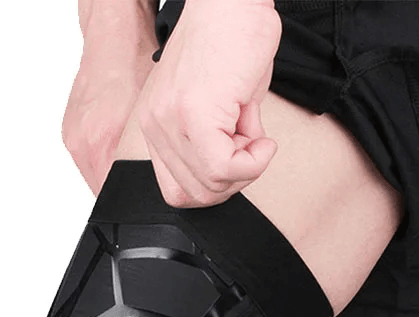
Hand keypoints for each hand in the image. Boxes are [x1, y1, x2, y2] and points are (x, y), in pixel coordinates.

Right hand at [62, 3, 159, 194]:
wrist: (114, 38)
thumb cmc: (137, 67)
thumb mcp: (156, 120)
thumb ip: (158, 158)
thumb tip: (172, 186)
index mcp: (101, 144)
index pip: (117, 199)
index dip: (140, 204)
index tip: (154, 200)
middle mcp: (82, 144)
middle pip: (108, 191)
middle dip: (131, 189)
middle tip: (151, 177)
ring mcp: (73, 138)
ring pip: (101, 176)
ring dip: (119, 172)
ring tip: (136, 157)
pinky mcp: (70, 132)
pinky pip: (93, 159)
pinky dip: (109, 156)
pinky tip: (122, 142)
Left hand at [136, 0, 281, 206]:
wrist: (237, 2)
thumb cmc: (235, 44)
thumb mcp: (220, 109)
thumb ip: (214, 147)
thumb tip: (232, 177)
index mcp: (156, 124)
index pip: (176, 191)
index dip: (216, 186)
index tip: (237, 158)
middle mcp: (155, 125)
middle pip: (195, 195)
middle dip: (234, 181)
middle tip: (251, 147)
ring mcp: (171, 121)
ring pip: (213, 184)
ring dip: (247, 168)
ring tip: (255, 132)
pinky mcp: (194, 116)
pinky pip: (227, 168)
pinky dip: (256, 161)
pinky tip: (264, 135)